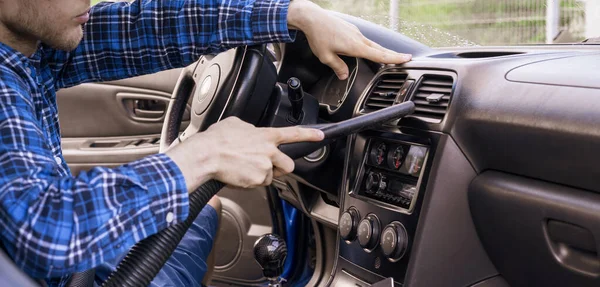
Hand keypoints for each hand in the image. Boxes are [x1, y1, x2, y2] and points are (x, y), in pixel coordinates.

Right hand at [166, 117, 323, 190]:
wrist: (206, 155)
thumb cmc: (216, 140)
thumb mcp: (235, 124)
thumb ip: (250, 129)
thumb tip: (250, 132)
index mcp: (266, 136)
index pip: (293, 134)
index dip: (309, 135)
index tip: (320, 136)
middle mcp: (269, 151)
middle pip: (288, 165)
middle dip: (280, 168)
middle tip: (265, 166)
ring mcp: (264, 167)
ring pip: (271, 177)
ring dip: (261, 175)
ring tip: (244, 168)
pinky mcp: (257, 181)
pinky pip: (259, 185)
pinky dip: (250, 183)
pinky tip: (239, 175)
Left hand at [287, 0, 411, 79]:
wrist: (312, 17)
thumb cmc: (318, 35)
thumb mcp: (325, 57)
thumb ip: (337, 67)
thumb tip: (345, 75)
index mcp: (355, 46)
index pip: (379, 55)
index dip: (394, 58)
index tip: (406, 59)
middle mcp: (358, 38)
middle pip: (380, 49)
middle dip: (393, 55)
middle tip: (406, 58)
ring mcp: (356, 33)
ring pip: (372, 44)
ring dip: (382, 51)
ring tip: (390, 58)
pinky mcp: (351, 30)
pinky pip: (364, 40)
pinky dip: (371, 47)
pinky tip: (369, 50)